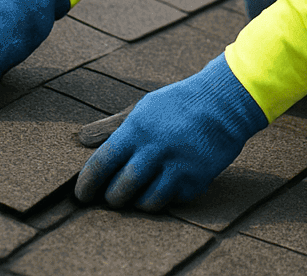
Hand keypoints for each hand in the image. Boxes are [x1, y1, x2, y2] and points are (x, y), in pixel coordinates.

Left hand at [75, 53, 266, 210]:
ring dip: (139, 202)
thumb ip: (112, 126)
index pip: (101, 165)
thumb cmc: (179, 105)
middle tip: (113, 196)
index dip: (86, 185)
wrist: (225, 102)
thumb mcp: (143, 108)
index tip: (81, 195)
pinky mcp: (196, 180)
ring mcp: (177, 167)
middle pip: (121, 191)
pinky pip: (173, 200)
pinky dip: (167, 197)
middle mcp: (155, 150)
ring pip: (146, 203)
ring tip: (139, 194)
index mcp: (136, 130)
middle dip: (113, 198)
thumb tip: (81, 138)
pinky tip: (168, 183)